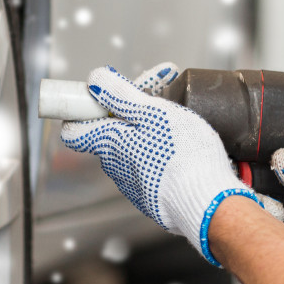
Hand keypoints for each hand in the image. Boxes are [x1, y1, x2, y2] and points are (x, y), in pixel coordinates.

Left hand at [60, 63, 260, 265]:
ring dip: (150, 138)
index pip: (74, 130)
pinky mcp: (154, 199)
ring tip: (179, 129)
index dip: (87, 111)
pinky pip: (152, 172)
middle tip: (159, 102)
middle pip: (111, 137)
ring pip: (134, 154)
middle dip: (131, 118)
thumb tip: (96, 81)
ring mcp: (134, 185)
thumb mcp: (153, 112)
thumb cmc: (184, 156)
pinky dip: (164, 159)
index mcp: (110, 143)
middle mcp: (116, 167)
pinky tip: (185, 154)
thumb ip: (120, 95)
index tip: (108, 97)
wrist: (208, 202)